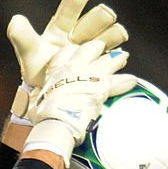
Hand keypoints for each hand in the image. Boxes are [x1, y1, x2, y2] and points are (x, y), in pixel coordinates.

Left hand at [8, 0, 127, 90]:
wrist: (47, 92)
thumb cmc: (37, 69)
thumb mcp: (29, 54)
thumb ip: (23, 37)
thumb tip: (15, 20)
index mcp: (61, 28)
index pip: (68, 11)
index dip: (74, 3)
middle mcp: (79, 36)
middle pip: (92, 22)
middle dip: (100, 18)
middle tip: (107, 15)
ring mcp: (91, 51)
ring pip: (106, 38)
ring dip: (114, 35)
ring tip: (120, 33)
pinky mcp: (99, 67)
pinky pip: (110, 61)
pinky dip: (117, 60)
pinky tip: (122, 59)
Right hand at [24, 39, 134, 165]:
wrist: (57, 122)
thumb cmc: (44, 116)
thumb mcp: (37, 104)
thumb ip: (41, 101)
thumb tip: (35, 109)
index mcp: (57, 69)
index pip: (66, 52)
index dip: (73, 50)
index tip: (77, 49)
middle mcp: (74, 67)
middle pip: (88, 50)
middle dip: (96, 48)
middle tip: (102, 46)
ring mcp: (90, 75)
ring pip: (106, 62)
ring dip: (115, 59)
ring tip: (122, 56)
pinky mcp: (103, 87)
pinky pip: (117, 82)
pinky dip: (125, 82)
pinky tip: (132, 80)